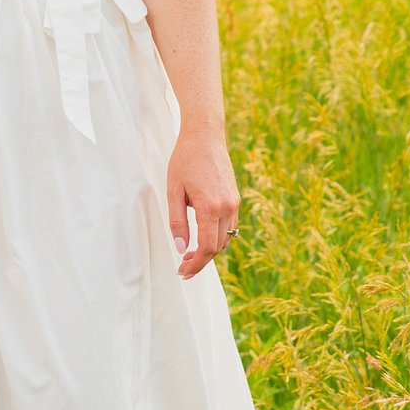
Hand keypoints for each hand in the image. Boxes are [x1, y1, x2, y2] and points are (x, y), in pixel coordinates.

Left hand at [166, 124, 238, 280]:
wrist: (205, 136)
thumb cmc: (185, 160)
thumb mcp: (173, 191)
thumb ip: (177, 222)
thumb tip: (181, 248)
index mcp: (210, 208)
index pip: (207, 248)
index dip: (195, 265)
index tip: (182, 272)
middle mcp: (227, 208)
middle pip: (218, 248)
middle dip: (201, 261)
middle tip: (182, 267)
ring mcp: (234, 203)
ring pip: (226, 239)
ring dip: (210, 250)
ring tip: (190, 254)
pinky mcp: (235, 198)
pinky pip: (229, 226)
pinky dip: (217, 237)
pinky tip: (202, 236)